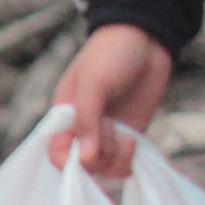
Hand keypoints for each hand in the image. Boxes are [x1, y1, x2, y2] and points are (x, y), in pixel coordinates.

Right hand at [50, 24, 174, 178]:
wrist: (147, 37)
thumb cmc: (111, 54)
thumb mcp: (93, 84)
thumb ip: (87, 120)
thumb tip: (84, 159)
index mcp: (64, 116)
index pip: (56, 154)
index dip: (68, 162)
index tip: (86, 154)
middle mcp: (84, 129)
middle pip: (82, 165)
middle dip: (97, 156)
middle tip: (112, 130)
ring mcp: (109, 132)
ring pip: (105, 167)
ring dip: (115, 158)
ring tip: (126, 136)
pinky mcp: (131, 131)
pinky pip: (125, 160)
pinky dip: (129, 159)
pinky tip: (133, 142)